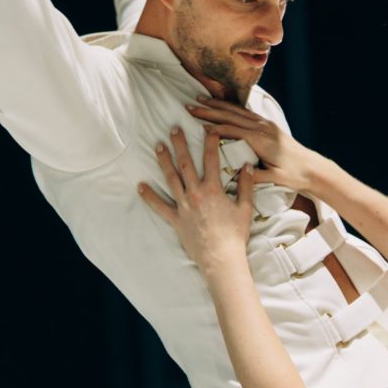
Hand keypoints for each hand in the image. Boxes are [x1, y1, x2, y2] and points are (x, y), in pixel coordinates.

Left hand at [136, 128, 260, 268]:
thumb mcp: (245, 208)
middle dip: (180, 144)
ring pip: (171, 179)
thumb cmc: (235, 235)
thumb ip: (246, 185)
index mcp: (213, 189)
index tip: (208, 128)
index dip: (210, 141)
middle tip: (173, 129)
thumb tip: (247, 166)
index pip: (211, 159)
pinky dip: (149, 197)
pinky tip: (140, 186)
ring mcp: (184, 206)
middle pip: (186, 163)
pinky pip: (159, 207)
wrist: (221, 259)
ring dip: (164, 161)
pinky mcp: (176, 220)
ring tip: (158, 146)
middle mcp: (196, 194)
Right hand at [184, 99, 333, 195]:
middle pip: (231, 116)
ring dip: (217, 105)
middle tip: (190, 106)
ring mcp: (265, 124)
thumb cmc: (294, 175)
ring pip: (237, 111)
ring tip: (200, 100)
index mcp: (261, 140)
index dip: (213, 126)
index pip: (232, 130)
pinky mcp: (267, 125)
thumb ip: (255, 176)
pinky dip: (230, 107)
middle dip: (209, 110)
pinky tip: (220, 105)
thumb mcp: (275, 179)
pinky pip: (245, 113)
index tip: (195, 124)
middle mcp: (262, 128)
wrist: (313, 168)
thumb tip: (235, 175)